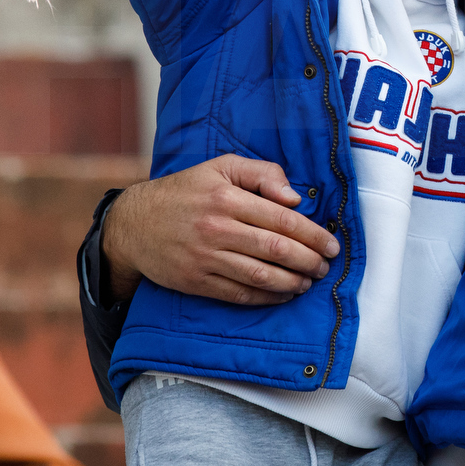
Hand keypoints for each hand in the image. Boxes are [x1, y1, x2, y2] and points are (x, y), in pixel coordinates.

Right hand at [104, 154, 339, 304]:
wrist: (133, 224)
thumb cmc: (185, 191)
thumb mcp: (221, 167)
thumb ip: (262, 174)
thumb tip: (294, 199)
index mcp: (227, 198)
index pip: (282, 220)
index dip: (313, 235)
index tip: (331, 244)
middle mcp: (217, 229)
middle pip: (276, 250)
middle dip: (308, 261)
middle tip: (324, 266)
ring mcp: (205, 258)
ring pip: (260, 276)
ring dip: (292, 282)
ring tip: (308, 282)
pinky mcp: (196, 282)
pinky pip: (239, 294)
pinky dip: (266, 298)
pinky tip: (283, 294)